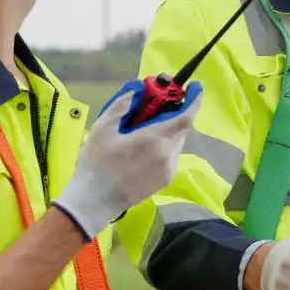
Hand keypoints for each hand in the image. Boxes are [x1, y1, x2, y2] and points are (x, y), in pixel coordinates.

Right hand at [52, 80, 203, 240]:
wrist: (94, 201)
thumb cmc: (97, 163)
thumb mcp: (103, 128)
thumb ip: (123, 105)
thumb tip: (138, 89)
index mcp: (154, 140)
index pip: (186, 117)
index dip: (194, 100)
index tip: (195, 87)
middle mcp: (168, 155)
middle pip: (182, 128)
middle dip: (175, 112)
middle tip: (159, 103)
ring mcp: (168, 170)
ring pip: (177, 142)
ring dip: (168, 129)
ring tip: (146, 125)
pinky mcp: (165, 180)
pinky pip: (171, 155)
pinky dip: (164, 143)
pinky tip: (144, 145)